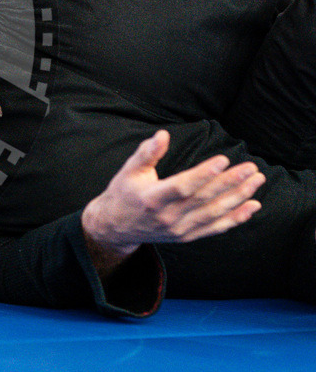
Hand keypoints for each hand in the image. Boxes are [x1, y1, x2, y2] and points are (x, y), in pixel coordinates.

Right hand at [81, 130, 263, 274]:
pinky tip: (252, 206)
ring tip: (256, 182)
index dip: (204, 174)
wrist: (116, 226)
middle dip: (230, 182)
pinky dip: (236, 218)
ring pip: (214, 213)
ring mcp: (179, 229)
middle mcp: (168, 216)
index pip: (183, 186)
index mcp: (152, 198)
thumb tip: (163, 135)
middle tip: (251, 168)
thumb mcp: (129, 170)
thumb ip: (147, 153)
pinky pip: (215, 228)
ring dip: (238, 198)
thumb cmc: (124, 193)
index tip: (224, 160)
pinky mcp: (187, 236)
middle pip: (204, 199)